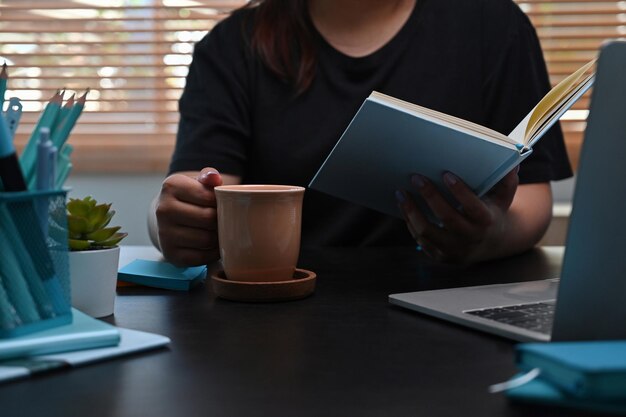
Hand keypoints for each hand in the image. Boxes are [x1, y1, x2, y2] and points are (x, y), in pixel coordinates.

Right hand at [155, 167, 222, 265]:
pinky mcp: (170, 254)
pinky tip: (213, 245)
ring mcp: (164, 234)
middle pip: (208, 218)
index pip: (208, 197)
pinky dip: (212, 253)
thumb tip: (214, 177)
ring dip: (218, 237)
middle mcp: (163, 210)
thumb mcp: (198, 183)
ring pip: (206, 239)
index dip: (220, 202)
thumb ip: (209, 176)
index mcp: (171, 186)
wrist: (169, 218)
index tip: (219, 203)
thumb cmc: (191, 198)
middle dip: (220, 220)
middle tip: (224, 219)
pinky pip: (201, 257)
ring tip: (219, 231)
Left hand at [396, 168, 518, 263]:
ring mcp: (454, 250)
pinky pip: (421, 240)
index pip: (473, 208)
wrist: (490, 243)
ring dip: (412, 211)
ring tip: (401, 193)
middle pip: (447, 219)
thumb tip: (513, 162)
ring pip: (428, 232)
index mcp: (487, 222)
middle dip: (430, 196)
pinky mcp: (440, 256)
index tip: (446, 174)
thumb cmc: (493, 211)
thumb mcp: (503, 197)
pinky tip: (404, 206)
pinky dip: (410, 222)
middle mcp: (471, 239)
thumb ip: (507, 180)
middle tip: (416, 177)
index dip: (460, 192)